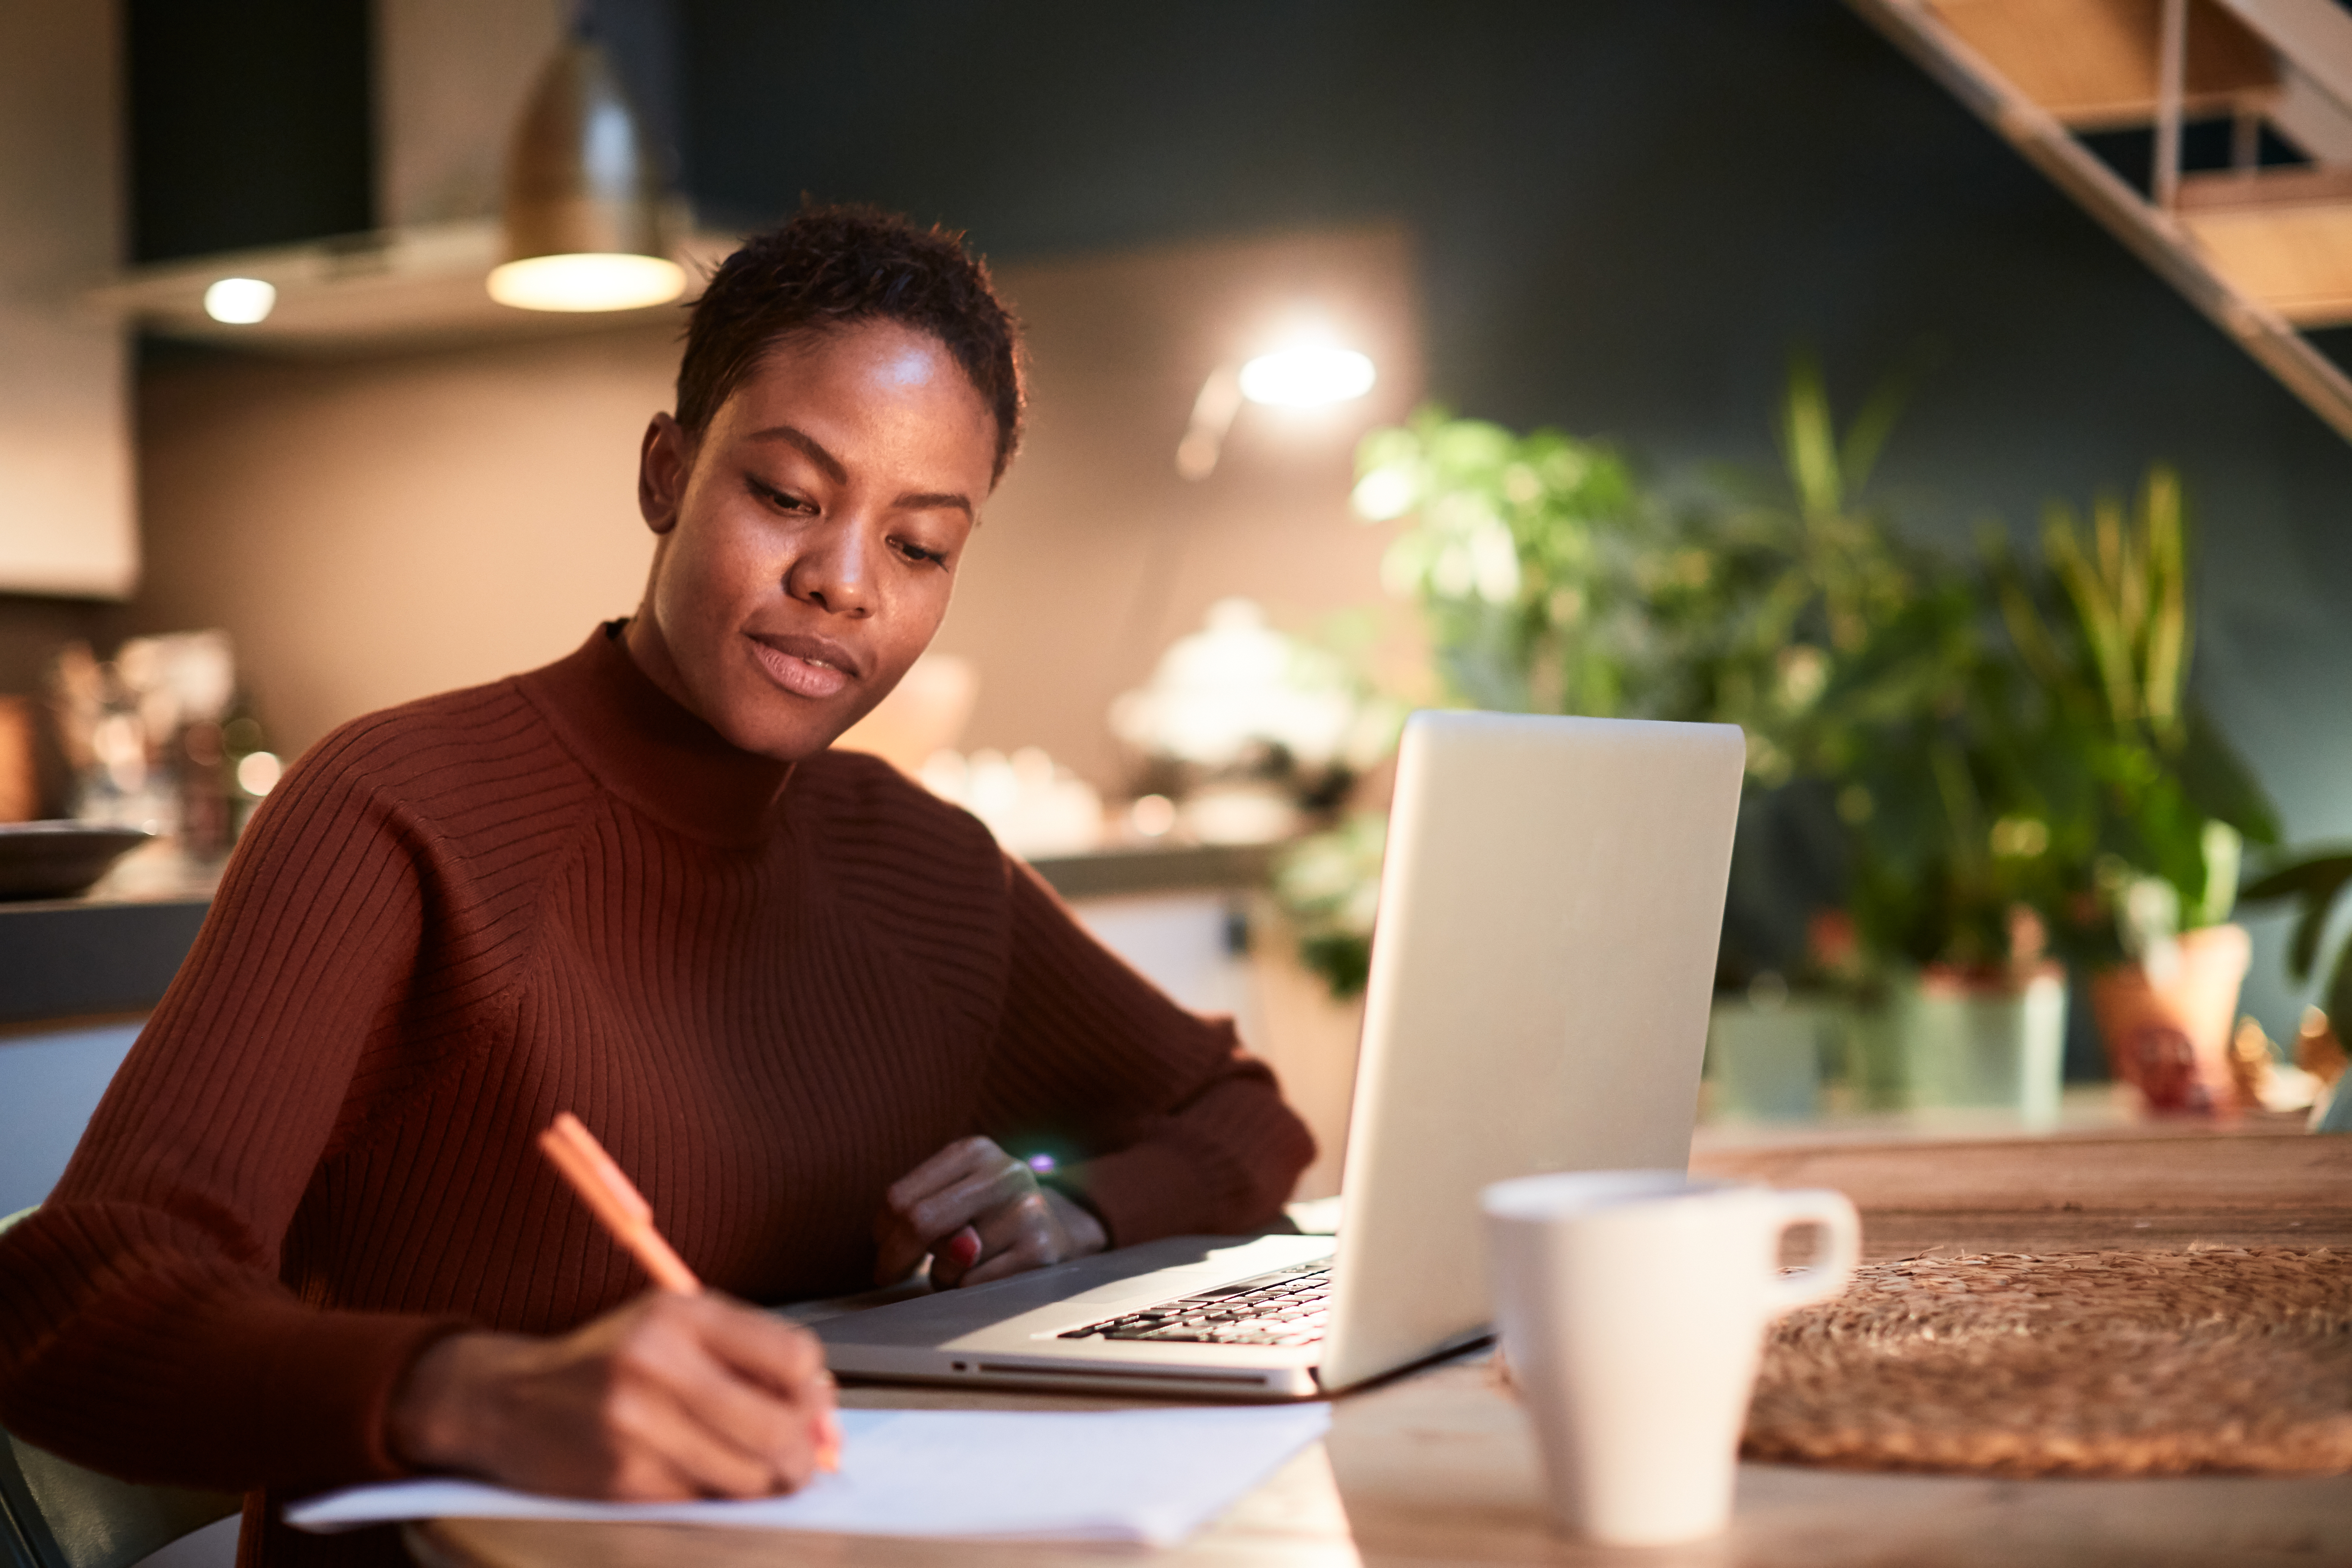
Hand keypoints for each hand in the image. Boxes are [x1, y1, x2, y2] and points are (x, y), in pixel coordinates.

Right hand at [387, 1291, 838, 1499]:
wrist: (509, 1400)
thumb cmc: (607, 1361)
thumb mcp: (674, 1325)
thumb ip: (749, 1353)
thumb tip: (823, 1409)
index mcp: (679, 1314)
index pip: (792, 1356)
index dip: (815, 1390)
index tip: (813, 1406)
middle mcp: (657, 1364)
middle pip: (778, 1425)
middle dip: (805, 1452)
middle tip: (805, 1460)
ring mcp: (636, 1426)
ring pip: (749, 1475)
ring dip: (769, 1483)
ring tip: (760, 1471)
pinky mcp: (621, 1480)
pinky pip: (705, 1502)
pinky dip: (719, 1498)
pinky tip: (705, 1478)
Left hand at [873, 1135, 1108, 1288]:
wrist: (1060, 1228)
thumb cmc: (989, 1215)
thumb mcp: (955, 1198)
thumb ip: (924, 1215)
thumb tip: (923, 1250)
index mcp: (974, 1151)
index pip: (901, 1196)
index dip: (881, 1232)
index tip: (881, 1251)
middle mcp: (1004, 1172)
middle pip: (920, 1221)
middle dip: (894, 1258)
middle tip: (887, 1276)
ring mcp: (1028, 1211)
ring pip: (949, 1264)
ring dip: (943, 1277)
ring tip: (968, 1264)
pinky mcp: (1042, 1250)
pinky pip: (977, 1285)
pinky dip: (970, 1290)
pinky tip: (990, 1274)